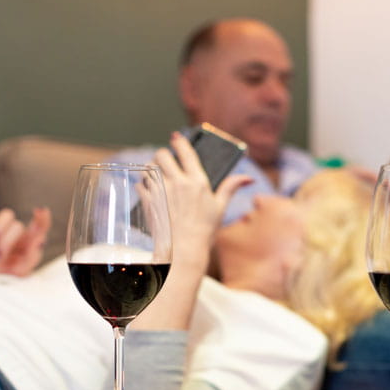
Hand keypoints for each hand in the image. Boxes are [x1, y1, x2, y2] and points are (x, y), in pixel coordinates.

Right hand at [0, 207, 50, 278]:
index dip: (43, 218)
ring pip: (7, 214)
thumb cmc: (3, 276)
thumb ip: (32, 256)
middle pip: (18, 225)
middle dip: (6, 242)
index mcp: (30, 243)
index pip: (41, 226)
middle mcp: (18, 234)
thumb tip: (41, 241)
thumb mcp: (20, 271)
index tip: (40, 211)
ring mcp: (2, 228)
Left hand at [131, 132, 250, 330]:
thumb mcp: (220, 208)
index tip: (176, 138)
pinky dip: (143, 185)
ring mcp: (161, 191)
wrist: (184, 251)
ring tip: (156, 176)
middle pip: (162, 154)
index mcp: (197, 181)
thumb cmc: (204, 230)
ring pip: (149, 167)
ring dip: (151, 168)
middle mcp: (178, 182)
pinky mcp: (148, 201)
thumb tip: (248, 179)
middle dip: (163, 155)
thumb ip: (230, 188)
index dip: (179, 141)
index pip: (185, 151)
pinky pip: (140, 184)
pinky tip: (149, 191)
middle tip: (165, 162)